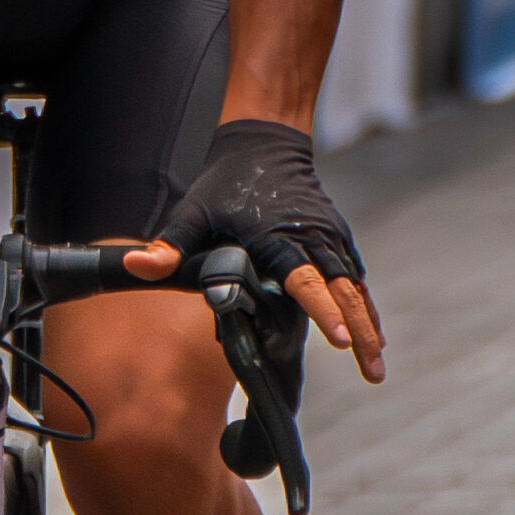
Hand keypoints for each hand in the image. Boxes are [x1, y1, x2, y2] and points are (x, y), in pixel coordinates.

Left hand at [132, 114, 389, 380]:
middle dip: (360, 332)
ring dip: (369, 326)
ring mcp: (328, 236)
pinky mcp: (336, 236)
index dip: (324, 311)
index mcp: (278, 237)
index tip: (341, 341)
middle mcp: (311, 237)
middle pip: (343, 291)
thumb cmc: (224, 182)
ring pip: (355, 287)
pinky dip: (366, 305)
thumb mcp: (192, 211)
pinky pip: (355, 276)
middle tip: (373, 373)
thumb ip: (169, 245)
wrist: (263, 142)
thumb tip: (137, 265)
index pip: (306, 281)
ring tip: (377, 367)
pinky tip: (374, 335)